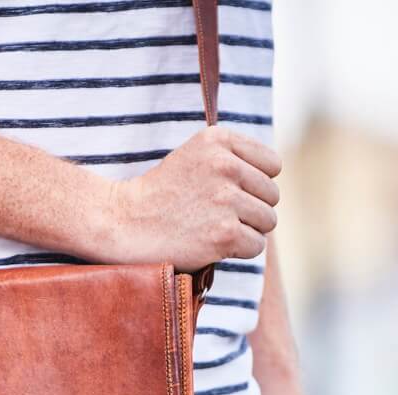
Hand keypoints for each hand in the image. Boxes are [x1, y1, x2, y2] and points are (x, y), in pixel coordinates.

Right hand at [109, 126, 281, 271]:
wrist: (123, 224)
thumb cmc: (160, 195)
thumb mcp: (194, 158)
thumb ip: (233, 159)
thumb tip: (275, 176)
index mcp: (219, 140)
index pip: (272, 165)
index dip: (255, 185)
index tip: (228, 194)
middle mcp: (226, 166)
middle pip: (272, 195)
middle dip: (251, 210)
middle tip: (217, 217)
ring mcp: (226, 200)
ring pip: (268, 221)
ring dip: (246, 231)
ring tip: (214, 230)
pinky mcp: (224, 233)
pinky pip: (256, 245)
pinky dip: (238, 251)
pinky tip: (212, 245)